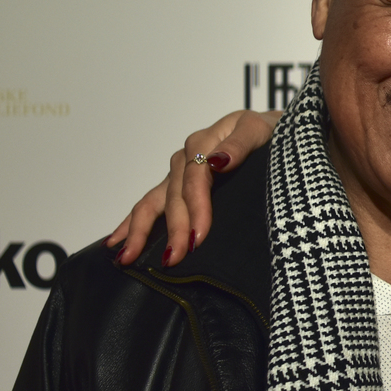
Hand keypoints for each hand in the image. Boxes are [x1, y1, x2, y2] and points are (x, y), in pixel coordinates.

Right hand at [106, 110, 280, 266]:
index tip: (198, 237)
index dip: (196, 209)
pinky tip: (116, 243)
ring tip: (128, 257)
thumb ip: (240, 144)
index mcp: (204, 143)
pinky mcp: (177, 185)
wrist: (274, 131)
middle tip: (173, 259)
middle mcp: (186, 158)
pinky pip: (150, 204)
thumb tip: (218, 161)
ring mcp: (178, 173)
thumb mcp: (260, 130)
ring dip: (139, 230)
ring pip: (152, 202)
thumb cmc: (270, 133)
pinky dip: (131, 223)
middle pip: (173, 196)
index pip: (195, 180)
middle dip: (171, 229)